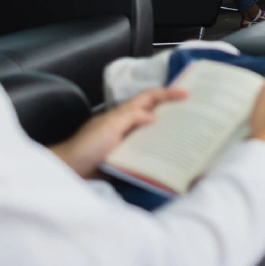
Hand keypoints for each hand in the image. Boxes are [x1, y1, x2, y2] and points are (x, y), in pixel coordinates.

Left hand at [50, 88, 187, 178]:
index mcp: (124, 114)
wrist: (69, 171)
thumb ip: (131, 118)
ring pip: (153, 137)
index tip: (188, 94)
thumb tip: (155, 117)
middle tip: (195, 118)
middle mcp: (128, 128)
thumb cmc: (86, 146)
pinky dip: (159, 158)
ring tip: (189, 142)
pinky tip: (171, 163)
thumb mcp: (110, 126)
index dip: (168, 94)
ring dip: (169, 138)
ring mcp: (127, 145)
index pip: (149, 98)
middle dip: (173, 115)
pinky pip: (147, 158)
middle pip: (155, 116)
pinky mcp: (127, 163)